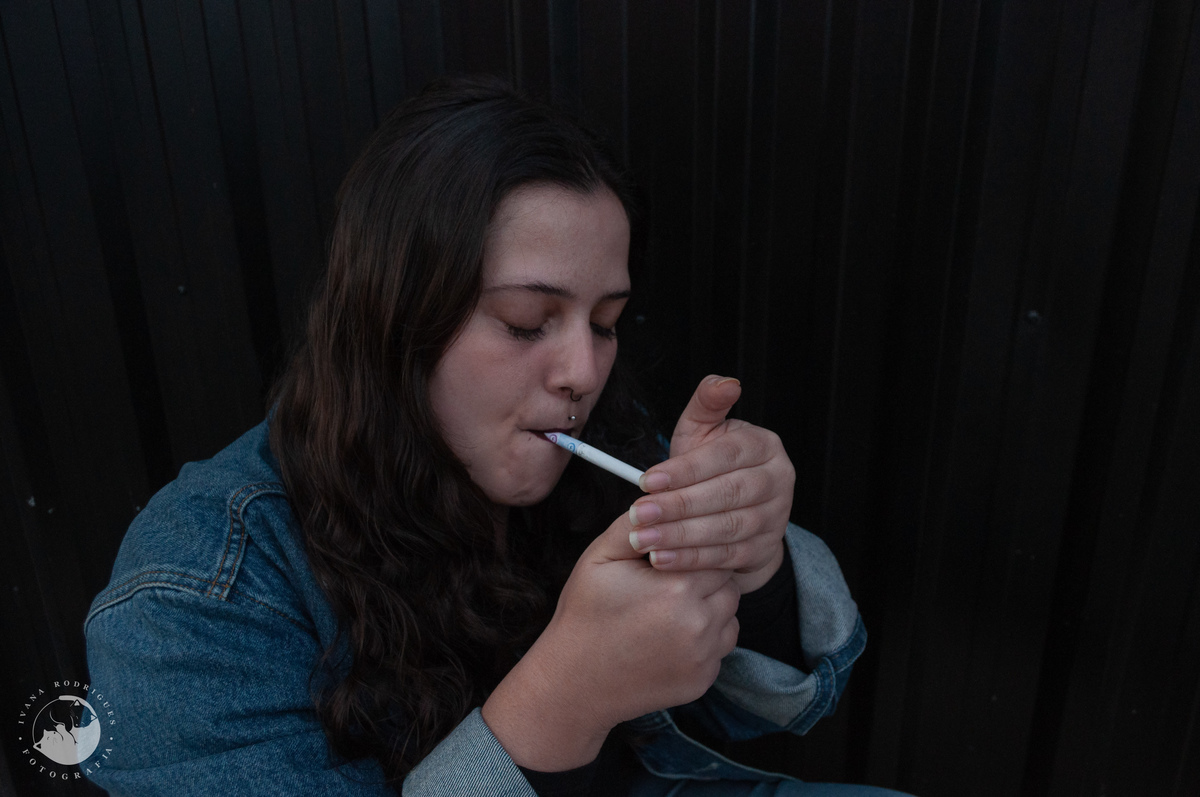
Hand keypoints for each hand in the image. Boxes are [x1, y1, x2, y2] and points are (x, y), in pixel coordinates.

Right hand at [481, 507, 739, 770]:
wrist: (575, 683)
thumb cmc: (585, 616)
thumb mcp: (599, 558)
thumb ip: (634, 524)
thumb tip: (660, 498)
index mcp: (677, 588)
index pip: (713, 551)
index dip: (691, 551)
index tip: (669, 559)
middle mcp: (700, 624)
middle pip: (727, 582)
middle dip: (703, 578)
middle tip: (667, 584)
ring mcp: (705, 656)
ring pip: (730, 614)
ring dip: (710, 607)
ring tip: (669, 610)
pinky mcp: (704, 679)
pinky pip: (721, 646)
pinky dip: (705, 638)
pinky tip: (670, 636)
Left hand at [628, 375, 793, 592]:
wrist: (739, 510)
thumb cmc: (712, 465)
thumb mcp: (706, 431)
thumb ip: (707, 405)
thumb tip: (725, 383)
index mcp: (764, 445)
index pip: (724, 457)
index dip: (685, 470)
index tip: (647, 481)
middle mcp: (778, 480)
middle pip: (726, 494)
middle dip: (677, 506)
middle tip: (638, 514)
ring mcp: (776, 517)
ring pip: (726, 528)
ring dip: (680, 536)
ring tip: (643, 539)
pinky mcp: (766, 548)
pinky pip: (726, 556)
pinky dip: (690, 559)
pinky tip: (661, 559)